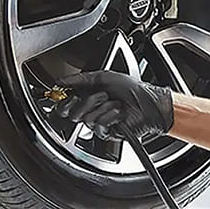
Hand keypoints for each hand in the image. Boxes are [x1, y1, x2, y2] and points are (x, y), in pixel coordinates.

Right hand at [55, 71, 173, 140]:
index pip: (65, 104)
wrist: (148, 103)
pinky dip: (110, 116)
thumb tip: (61, 81)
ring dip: (104, 107)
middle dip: (88, 102)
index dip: (65, 101)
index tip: (72, 95)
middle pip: (72, 114)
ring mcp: (98, 122)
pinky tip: (119, 113)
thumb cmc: (132, 89)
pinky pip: (98, 126)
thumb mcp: (105, 76)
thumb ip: (80, 79)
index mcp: (88, 95)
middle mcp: (91, 110)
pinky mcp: (106, 132)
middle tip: (102, 95)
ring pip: (86, 119)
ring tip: (116, 103)